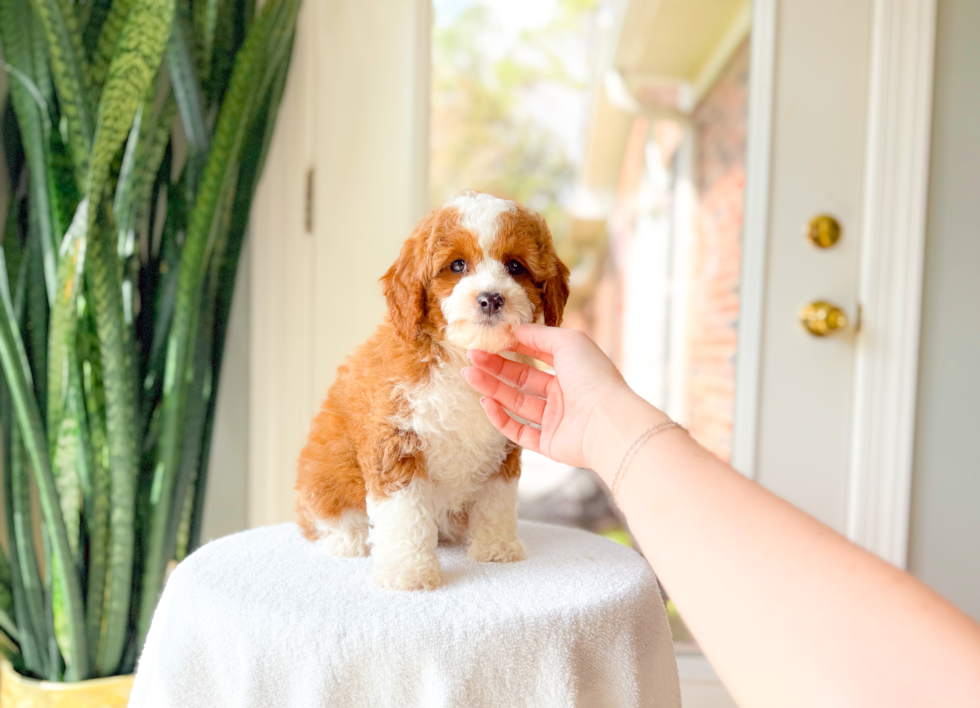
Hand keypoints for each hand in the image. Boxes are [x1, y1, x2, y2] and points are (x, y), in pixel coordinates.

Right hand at [462, 324, 664, 470]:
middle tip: (471, 357)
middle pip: (522, 379)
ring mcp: (556, 420)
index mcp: (572, 369)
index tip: (489, 340)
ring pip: (517, 403)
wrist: (607, 422)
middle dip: (496, 367)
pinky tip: (486, 402)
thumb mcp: (568, 341)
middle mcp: (564, 394)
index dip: (513, 347)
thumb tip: (514, 330)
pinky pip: (519, 431)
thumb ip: (539, 334)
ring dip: (492, 389)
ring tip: (469, 375)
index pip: (538, 355)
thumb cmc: (592, 376)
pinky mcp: (549, 444)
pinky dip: (501, 418)